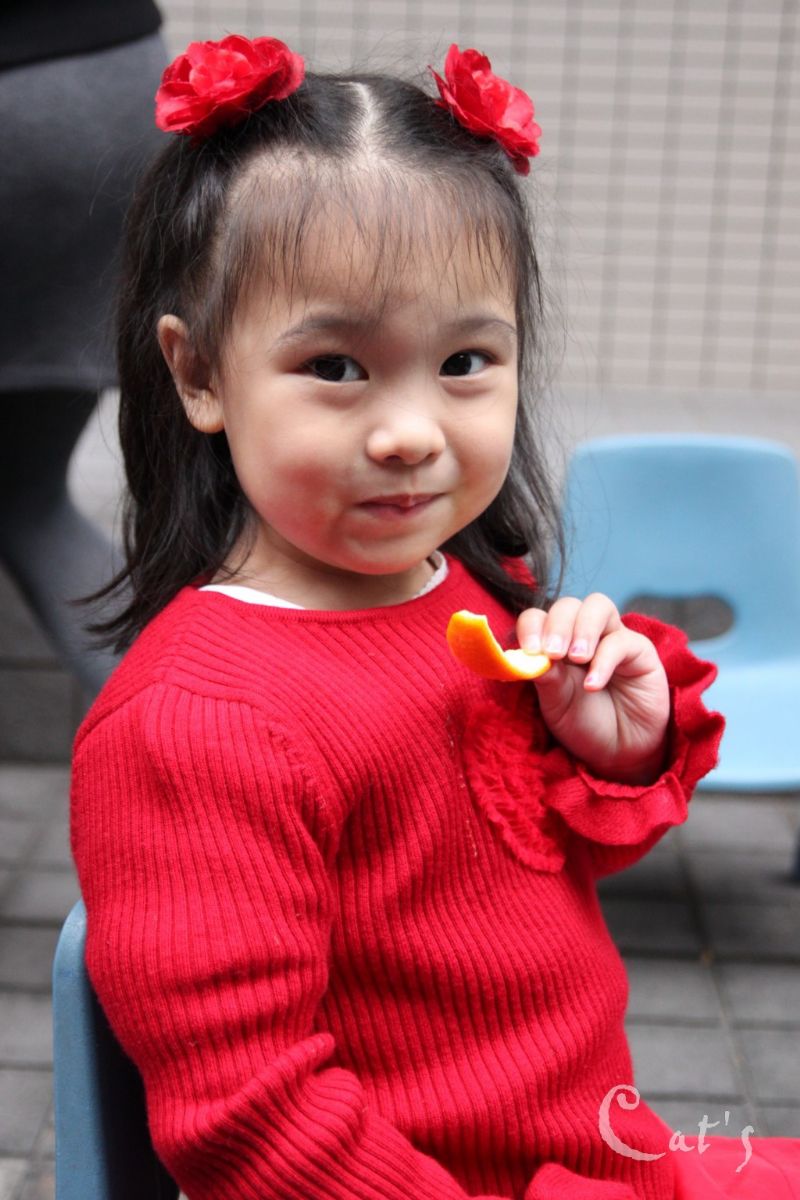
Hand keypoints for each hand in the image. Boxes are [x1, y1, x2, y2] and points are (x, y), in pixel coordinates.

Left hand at [517, 594, 669, 785]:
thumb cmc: (583, 725)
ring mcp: (612, 638)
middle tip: (553, 653)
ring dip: (583, 628)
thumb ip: (545, 676)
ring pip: (598, 606)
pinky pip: (621, 641)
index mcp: (555, 643)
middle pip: (568, 606)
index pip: (538, 617)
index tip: (530, 650)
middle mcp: (582, 634)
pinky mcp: (640, 651)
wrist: (618, 754)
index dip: (532, 627)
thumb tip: (529, 654)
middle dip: (558, 625)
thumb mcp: (556, 703)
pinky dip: (604, 660)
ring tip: (576, 658)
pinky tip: (593, 685)